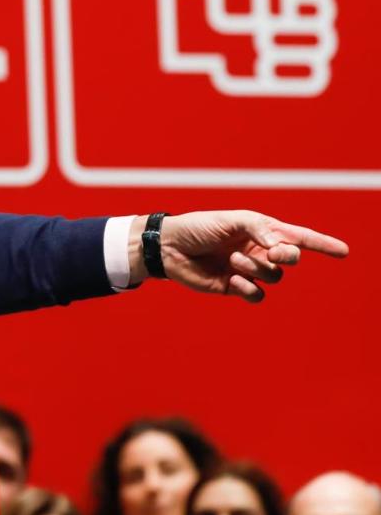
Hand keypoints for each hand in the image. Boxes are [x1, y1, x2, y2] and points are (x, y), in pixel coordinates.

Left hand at [129, 210, 348, 301]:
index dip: (323, 244)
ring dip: (257, 268)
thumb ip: (258, 227)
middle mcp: (259, 250)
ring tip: (234, 259)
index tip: (344, 251)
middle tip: (271, 250)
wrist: (170, 247)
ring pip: (274, 276)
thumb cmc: (198, 227)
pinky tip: (233, 279)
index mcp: (262, 231)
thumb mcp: (230, 219)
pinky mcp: (234, 287)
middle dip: (287, 255)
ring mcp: (248, 270)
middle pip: (291, 258)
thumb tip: (278, 244)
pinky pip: (257, 295)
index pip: (299, 237)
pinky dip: (250, 288)